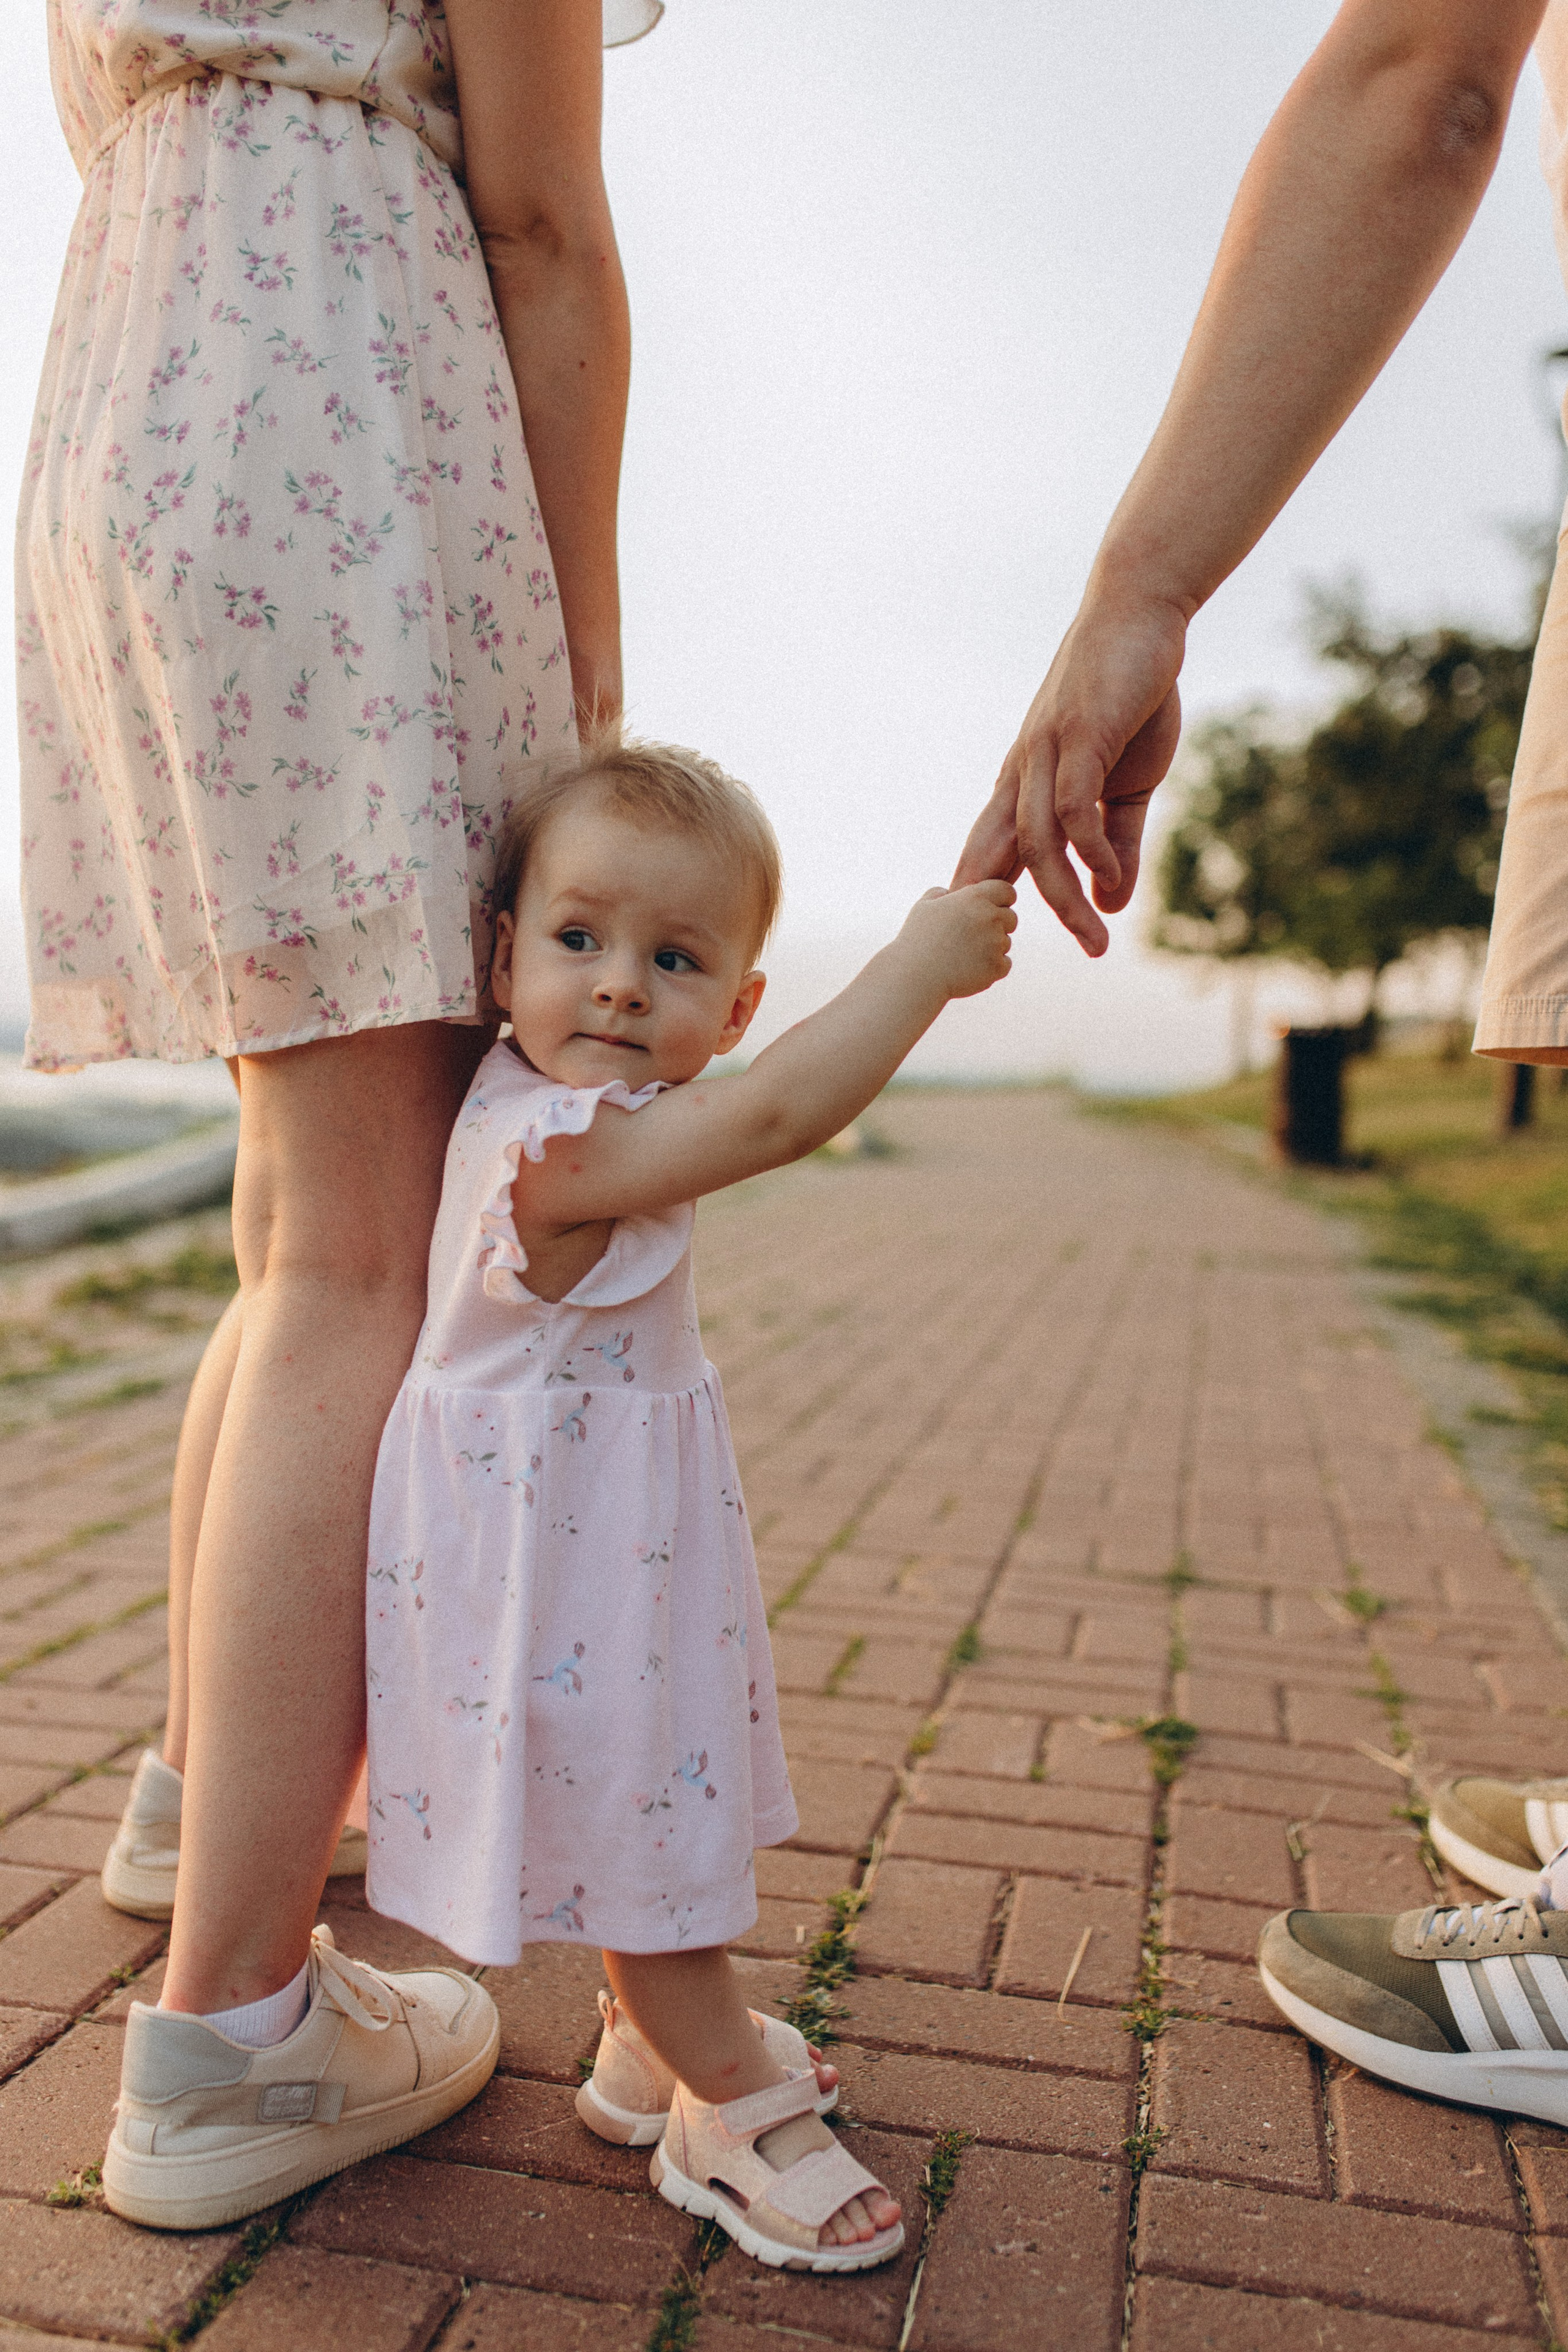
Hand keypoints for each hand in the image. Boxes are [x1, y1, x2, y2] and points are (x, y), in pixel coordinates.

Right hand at [899, 882, 1016, 999]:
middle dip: (998, 926)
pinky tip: (970, 969)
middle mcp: (989, 917)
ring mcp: (995, 942)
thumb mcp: (924, 907)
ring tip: (964, 956)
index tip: (993, 909)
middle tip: (974, 938)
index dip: (1002, 900)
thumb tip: (949, 893)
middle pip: (1011, 918)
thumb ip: (940, 894)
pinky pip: (1005, 964)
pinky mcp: (997, 966)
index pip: (1007, 892)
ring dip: (992, 948)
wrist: (915, 976)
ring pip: (1006, 943)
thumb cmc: (915, 940)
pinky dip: (992, 968)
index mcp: (974, 898)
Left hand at [953, 588, 1186, 955]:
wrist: (1141, 616)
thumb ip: (1118, 844)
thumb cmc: (1131, 696)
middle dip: (1010, 917)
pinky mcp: (1078, 738)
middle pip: (1003, 858)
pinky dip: (1087, 850)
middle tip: (1025, 966)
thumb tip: (1111, 901)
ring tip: (1095, 941)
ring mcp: (1046, 754)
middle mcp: (1023, 771)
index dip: (982, 897)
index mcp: (1027, 781)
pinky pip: (1070, 807)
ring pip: (1038, 845)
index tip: (980, 946)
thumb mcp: (1129, 785)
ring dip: (1065, 900)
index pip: (993, 848)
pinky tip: (1105, 878)